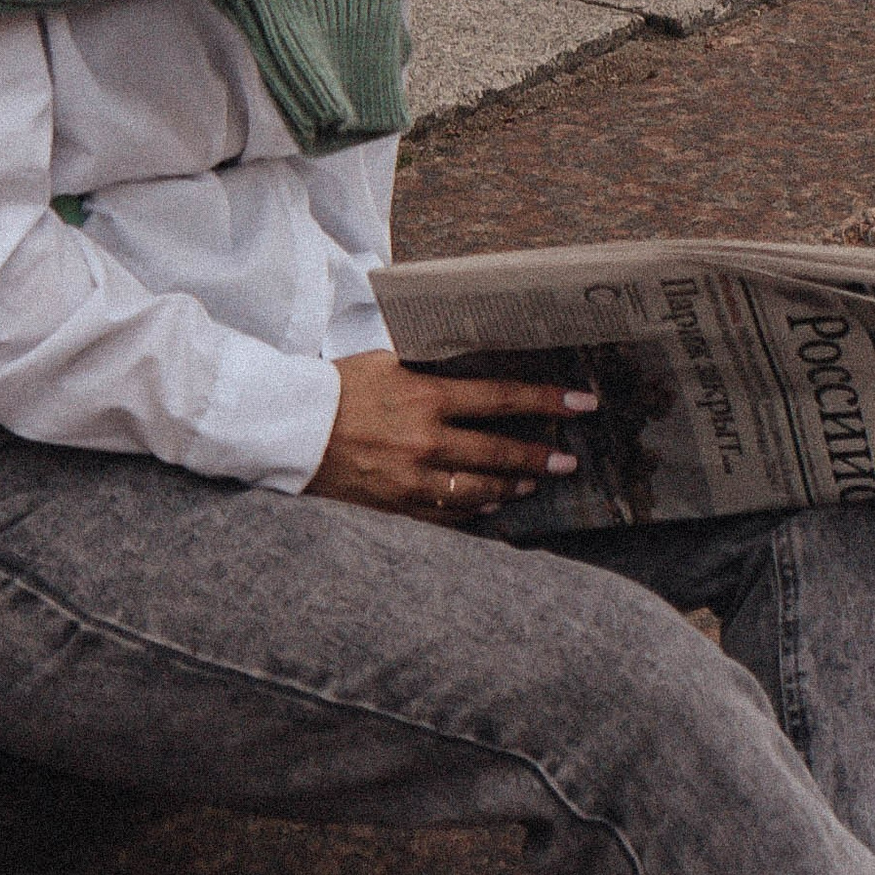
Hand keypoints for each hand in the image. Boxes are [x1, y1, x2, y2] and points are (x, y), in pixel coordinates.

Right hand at [304, 350, 596, 523]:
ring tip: (532, 481)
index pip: (502, 398)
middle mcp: (425, 440)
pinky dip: (475, 509)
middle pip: (499, 451)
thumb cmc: (339, 386)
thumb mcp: (387, 362)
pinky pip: (449, 514)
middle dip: (541, 455)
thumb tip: (473, 361)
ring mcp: (413, 480)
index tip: (583, 403)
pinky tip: (490, 503)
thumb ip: (430, 366)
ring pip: (480, 489)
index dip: (547, 401)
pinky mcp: (398, 507)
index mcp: (425, 396)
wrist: (291, 429)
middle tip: (568, 460)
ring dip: (512, 485)